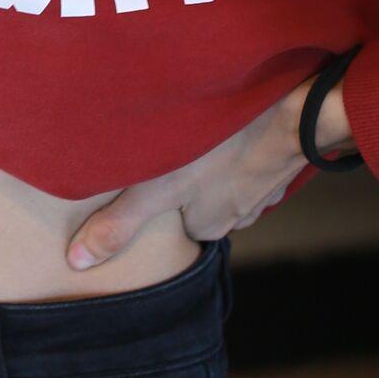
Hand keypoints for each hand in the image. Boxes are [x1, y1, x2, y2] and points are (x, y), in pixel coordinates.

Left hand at [64, 78, 352, 272]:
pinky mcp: (281, 154)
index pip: (176, 219)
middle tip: (173, 142)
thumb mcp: (161, 186)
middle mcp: (240, 213)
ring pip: (227, 174)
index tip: (151, 169)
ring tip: (202, 126)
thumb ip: (120, 224)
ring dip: (216, 153)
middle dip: (188, 174)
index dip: (160, 193)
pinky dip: (242, 137)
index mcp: (209, 226)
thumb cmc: (225, 149)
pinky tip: (234, 116)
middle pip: (201, 197)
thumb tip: (77, 263)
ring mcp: (264, 184)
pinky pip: (253, 151)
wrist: (301, 115)